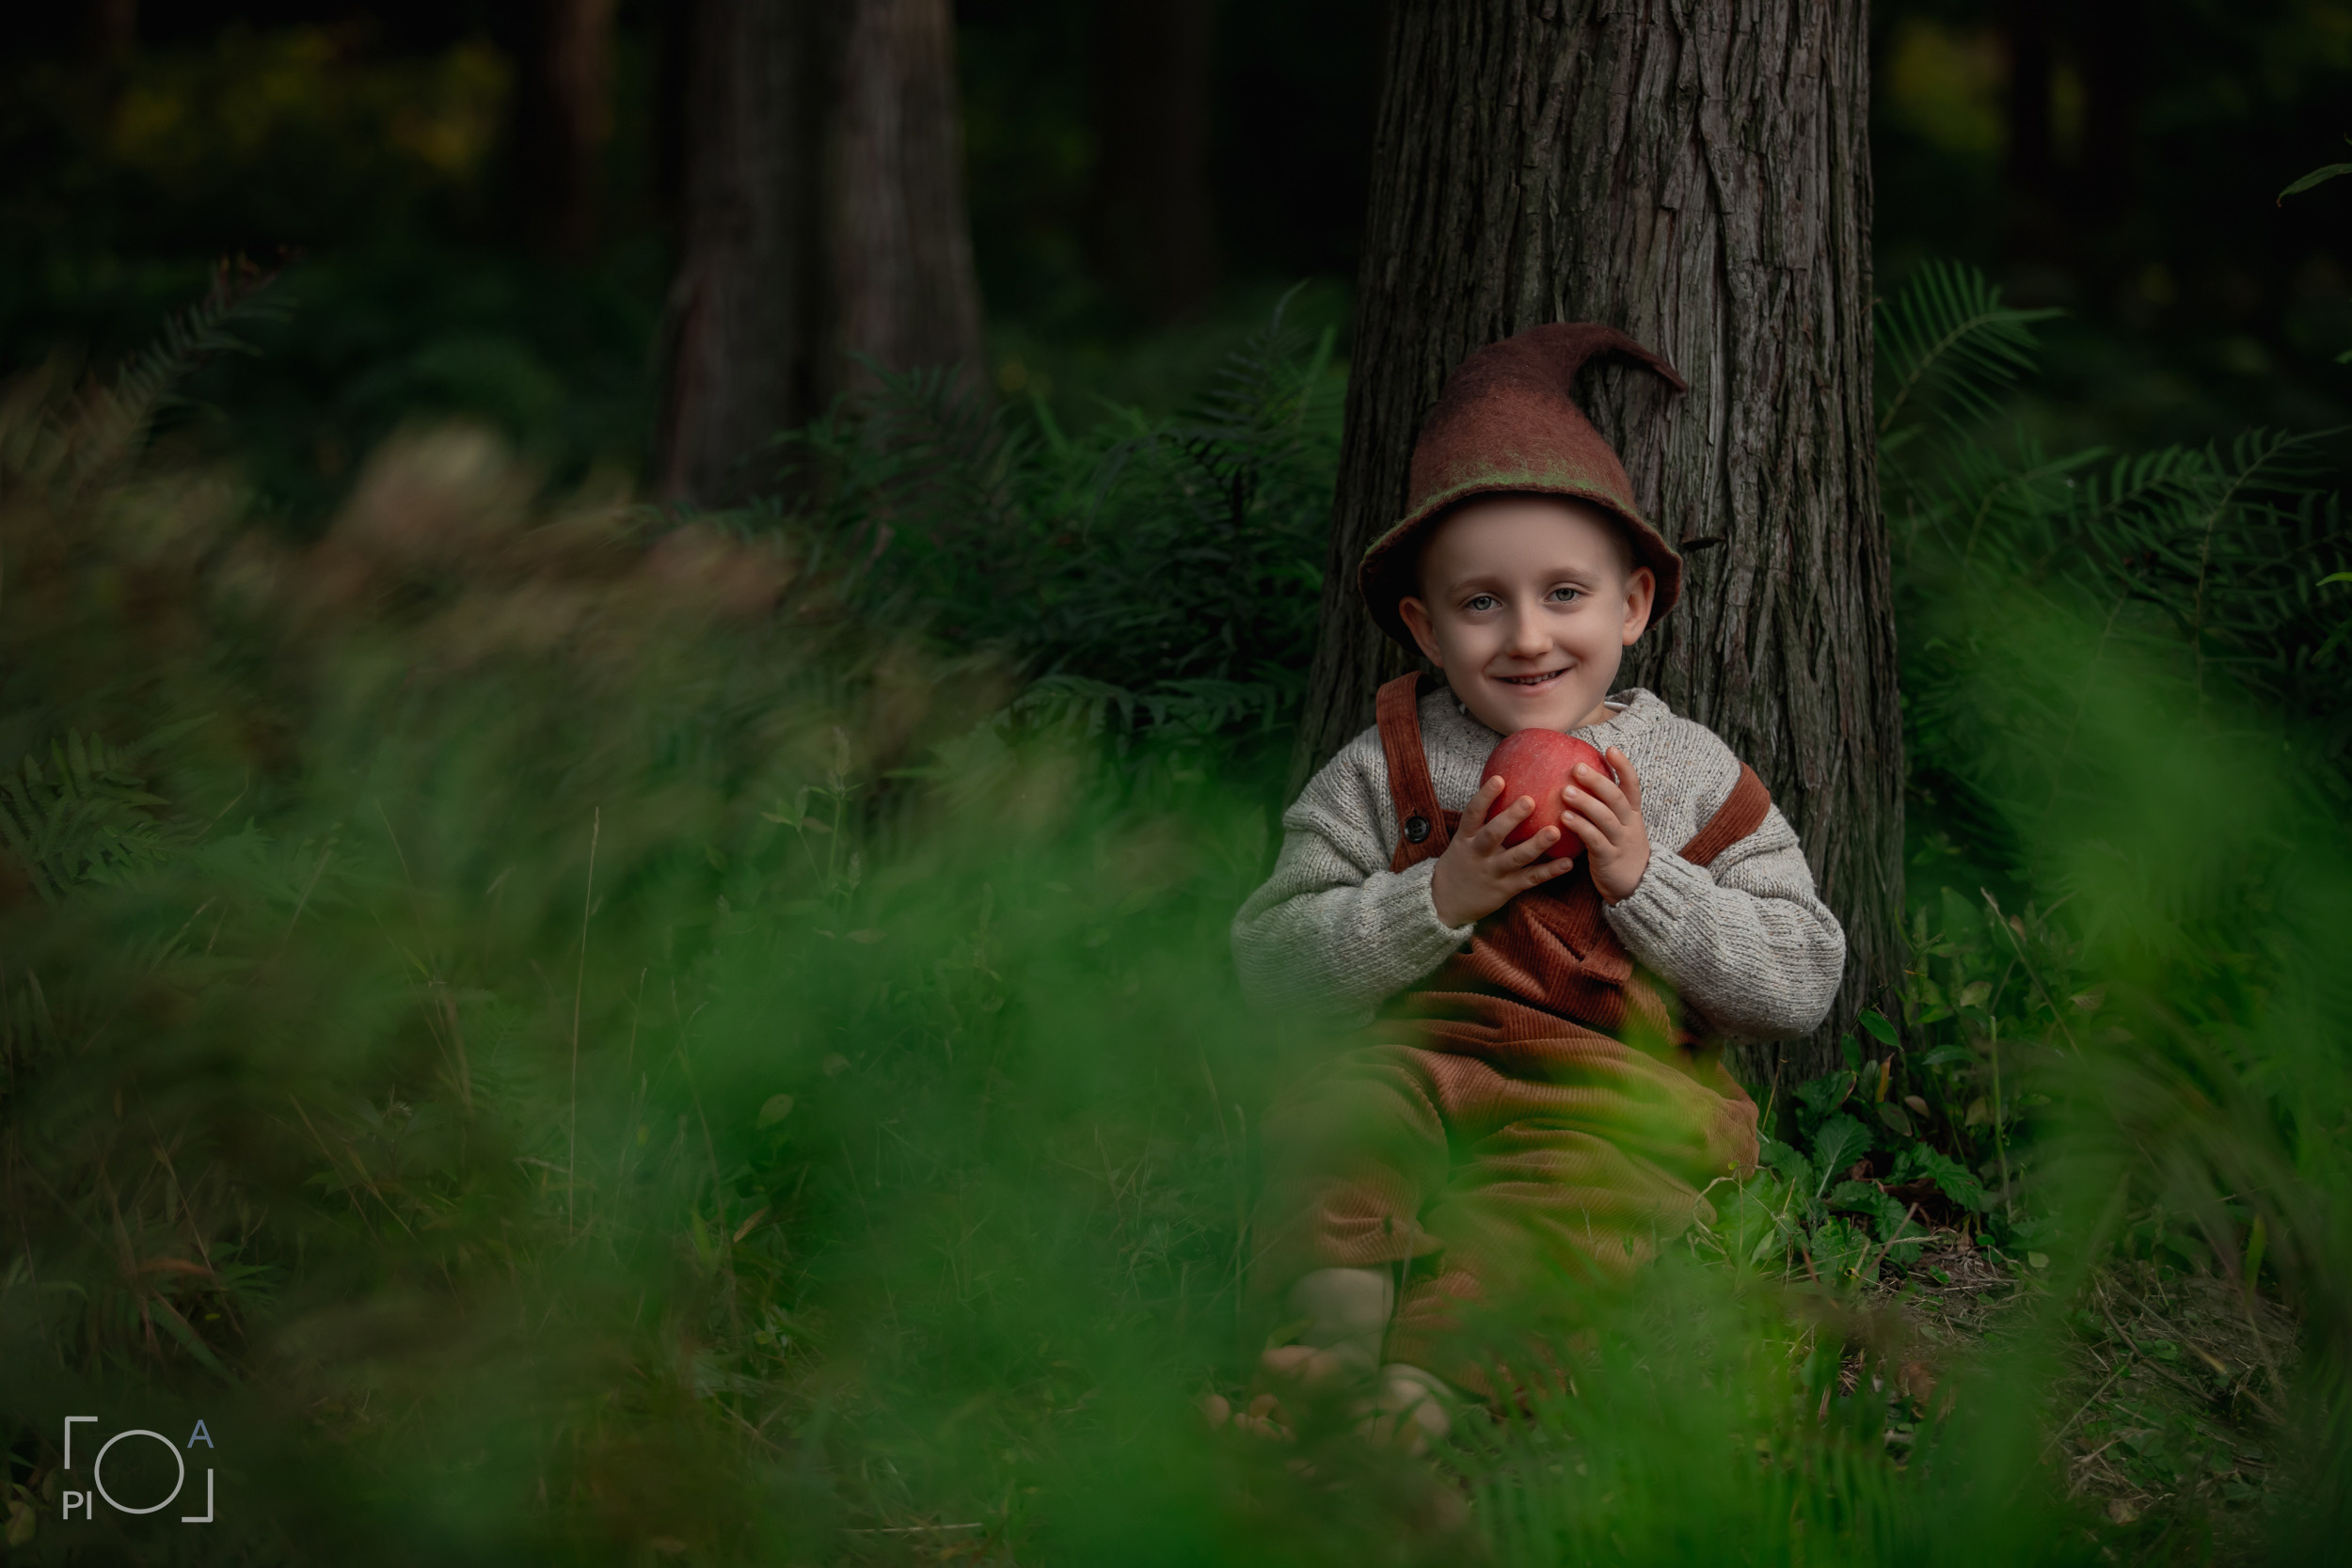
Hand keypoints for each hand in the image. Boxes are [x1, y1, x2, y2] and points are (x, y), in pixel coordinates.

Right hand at [1428, 775, 1578, 926]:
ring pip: (1516, 858)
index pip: (1473, 813)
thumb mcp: (1463, 839)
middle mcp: (1478, 853)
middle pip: (1493, 834)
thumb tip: (1503, 782)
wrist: (1446, 902)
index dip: (1484, 797)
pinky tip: (1568, 863)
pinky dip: (1549, 871)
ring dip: (1536, 845)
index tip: (1499, 779)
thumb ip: (1482, 818)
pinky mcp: (1506, 889)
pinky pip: (1530, 879)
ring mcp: (1493, 872)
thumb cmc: (1462, 862)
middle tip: (1530, 801)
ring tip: (1555, 831)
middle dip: (1511, 818)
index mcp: (1466, 837)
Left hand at [1560, 747, 1649, 902]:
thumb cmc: (1620, 851)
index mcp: (1633, 814)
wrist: (1636, 887)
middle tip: (1577, 767)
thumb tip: (1578, 783)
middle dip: (1598, 781)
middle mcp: (1629, 824)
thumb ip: (1605, 807)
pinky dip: (1580, 827)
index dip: (1623, 767)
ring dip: (1585, 803)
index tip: (1610, 749)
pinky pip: (1594, 840)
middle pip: (1617, 798)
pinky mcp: (1609, 858)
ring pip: (1605, 818)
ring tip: (1565, 791)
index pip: (1633, 785)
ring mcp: (1621, 841)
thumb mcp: (1620, 827)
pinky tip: (1564, 818)